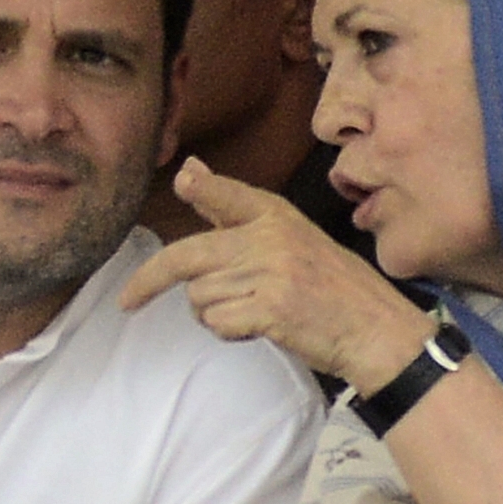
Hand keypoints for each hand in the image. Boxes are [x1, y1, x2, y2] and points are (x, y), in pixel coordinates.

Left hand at [119, 158, 432, 388]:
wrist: (375, 329)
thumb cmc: (331, 286)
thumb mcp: (288, 237)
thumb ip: (231, 209)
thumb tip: (186, 172)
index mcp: (274, 214)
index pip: (220, 193)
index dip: (192, 193)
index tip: (174, 190)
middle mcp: (269, 237)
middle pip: (185, 256)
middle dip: (149, 281)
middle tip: (127, 302)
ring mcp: (270, 273)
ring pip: (199, 297)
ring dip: (212, 313)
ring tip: (248, 312)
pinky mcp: (270, 309)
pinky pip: (218, 322)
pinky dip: (228, 331)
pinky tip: (257, 328)